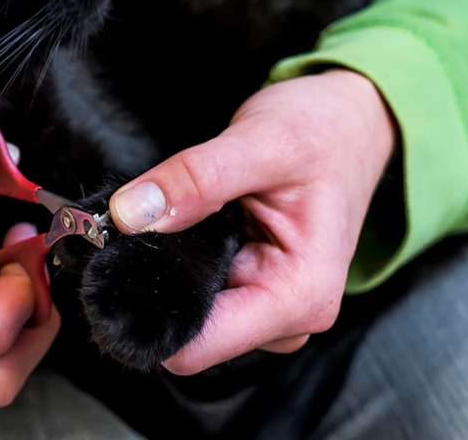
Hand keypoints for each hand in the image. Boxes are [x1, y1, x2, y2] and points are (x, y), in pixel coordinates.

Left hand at [107, 70, 395, 373]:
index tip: (117, 255)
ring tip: (187, 212)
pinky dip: (181, 259)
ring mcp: (269, 307)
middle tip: (151, 216)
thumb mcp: (260, 141)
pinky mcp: (252, 290)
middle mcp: (287, 317)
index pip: (195, 347)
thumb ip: (196, 179)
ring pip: (186, 311)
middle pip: (185, 331)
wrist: (351, 122)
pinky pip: (196, 290)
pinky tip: (194, 223)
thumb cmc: (322, 131)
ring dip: (170, 266)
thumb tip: (131, 214)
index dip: (147, 308)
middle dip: (156, 282)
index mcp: (300, 296)